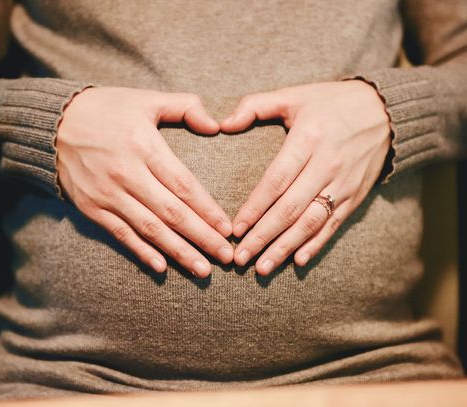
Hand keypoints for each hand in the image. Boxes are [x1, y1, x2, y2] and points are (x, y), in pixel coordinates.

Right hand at [56, 87, 232, 277]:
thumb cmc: (107, 109)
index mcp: (144, 146)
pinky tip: (162, 267)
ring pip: (150, 229)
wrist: (53, 122)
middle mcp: (127, 173)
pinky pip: (121, 234)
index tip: (228, 229)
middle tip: (226, 258)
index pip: (184, 185)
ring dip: (178, 252)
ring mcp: (107, 194)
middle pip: (172, 213)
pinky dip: (141, 252)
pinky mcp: (92, 208)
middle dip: (202, 237)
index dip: (208, 210)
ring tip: (203, 270)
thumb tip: (215, 125)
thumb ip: (185, 106)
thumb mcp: (146, 99)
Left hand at [220, 80, 391, 274]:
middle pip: (290, 208)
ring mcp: (343, 183)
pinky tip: (298, 261)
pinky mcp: (355, 196)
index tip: (235, 229)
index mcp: (308, 139)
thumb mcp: (293, 95)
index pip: (276, 180)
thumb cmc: (331, 103)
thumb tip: (222, 124)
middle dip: (263, 236)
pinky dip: (316, 244)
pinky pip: (334, 224)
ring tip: (262, 268)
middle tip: (240, 258)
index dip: (254, 207)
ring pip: (311, 222)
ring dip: (285, 248)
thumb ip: (255, 106)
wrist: (385, 111)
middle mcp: (327, 165)